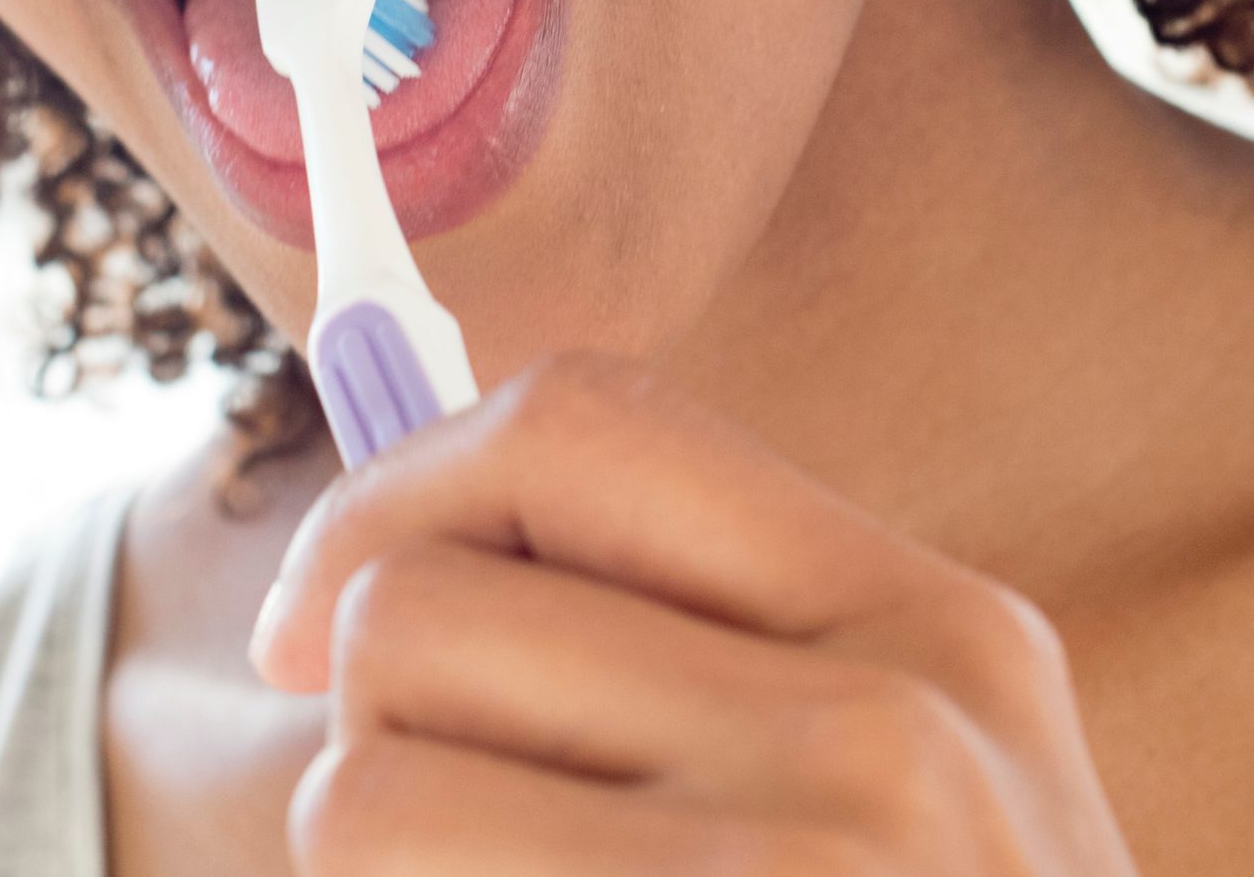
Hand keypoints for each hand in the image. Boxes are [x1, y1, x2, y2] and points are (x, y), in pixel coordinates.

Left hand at [247, 352, 1139, 874]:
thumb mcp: (882, 784)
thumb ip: (676, 641)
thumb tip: (349, 571)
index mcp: (935, 627)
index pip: (581, 421)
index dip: (398, 492)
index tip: (318, 620)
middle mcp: (895, 740)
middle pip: (413, 611)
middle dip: (373, 729)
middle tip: (463, 840)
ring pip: (357, 793)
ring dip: (377, 870)